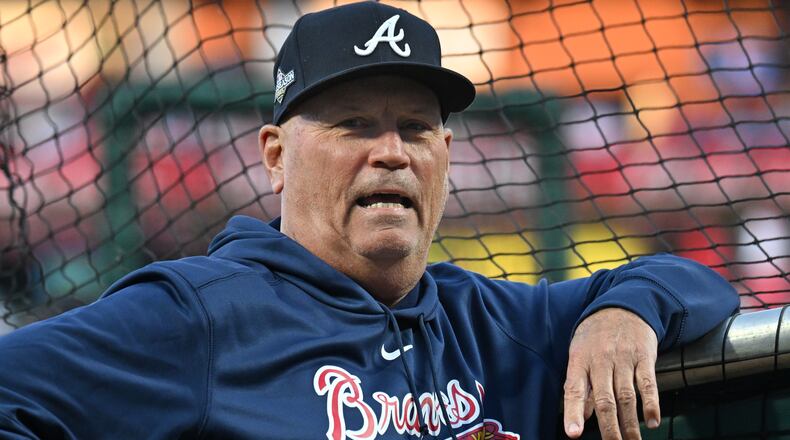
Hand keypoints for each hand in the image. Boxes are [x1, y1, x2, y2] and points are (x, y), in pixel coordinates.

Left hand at [563, 308, 659, 439]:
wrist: (622, 306)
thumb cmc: (596, 335)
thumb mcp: (580, 354)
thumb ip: (582, 386)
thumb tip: (583, 417)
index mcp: (580, 360)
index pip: (574, 390)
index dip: (573, 413)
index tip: (573, 434)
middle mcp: (600, 360)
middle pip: (605, 400)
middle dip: (609, 428)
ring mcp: (623, 358)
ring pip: (627, 397)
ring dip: (630, 424)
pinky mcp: (644, 356)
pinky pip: (648, 384)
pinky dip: (651, 405)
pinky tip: (652, 422)